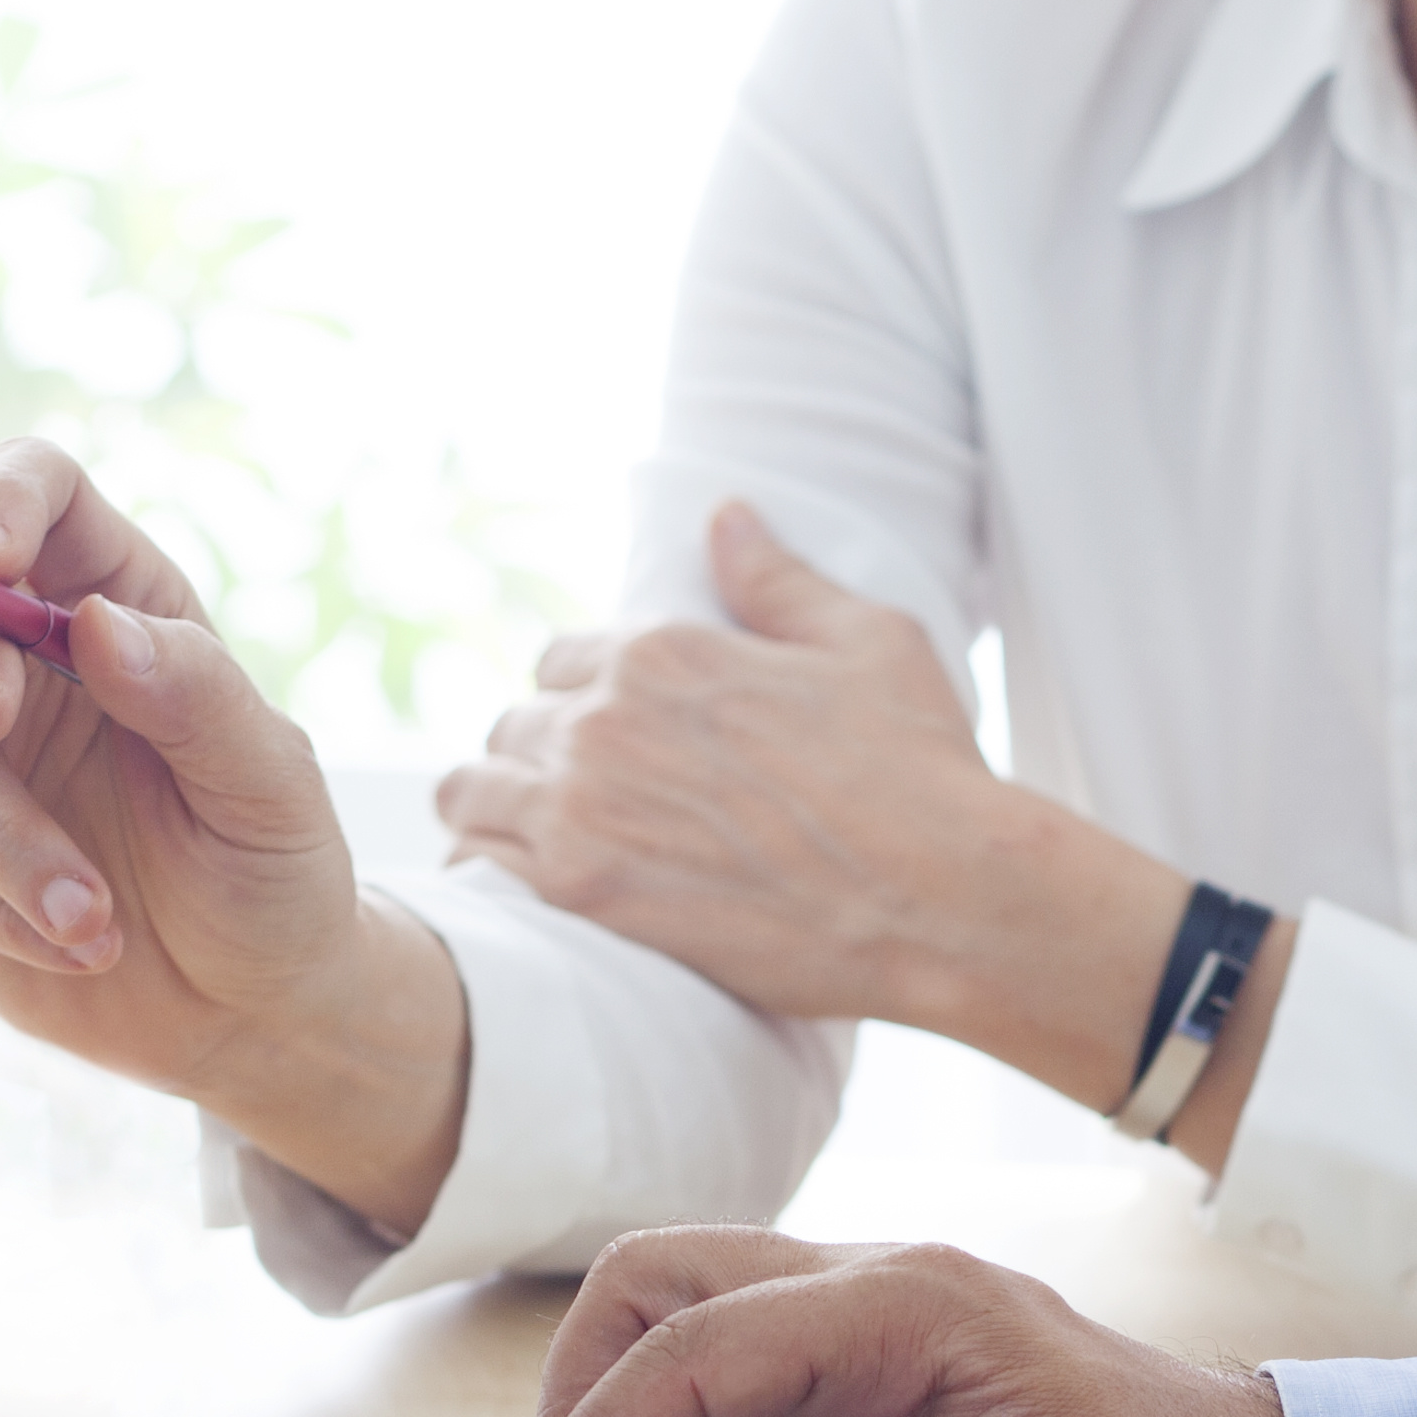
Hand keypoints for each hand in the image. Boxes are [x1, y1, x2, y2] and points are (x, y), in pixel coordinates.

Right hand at [0, 441, 468, 1227]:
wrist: (252, 1010)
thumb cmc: (274, 875)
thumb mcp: (270, 787)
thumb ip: (197, 695)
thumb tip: (94, 626)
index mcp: (117, 606)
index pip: (36, 493)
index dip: (0, 502)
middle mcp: (25, 663)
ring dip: (6, 843)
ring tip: (98, 921)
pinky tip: (72, 948)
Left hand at [437, 504, 1217, 1119]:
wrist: (942, 900)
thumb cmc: (920, 771)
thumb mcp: (867, 643)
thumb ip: (778, 582)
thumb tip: (725, 516)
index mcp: (663, 649)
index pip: (566, 659)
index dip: (589, 698)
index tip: (617, 740)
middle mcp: (607, 717)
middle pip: (519, 723)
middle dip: (547, 755)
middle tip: (588, 803)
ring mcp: (584, 804)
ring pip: (474, 788)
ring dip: (500, 806)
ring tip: (532, 840)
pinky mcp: (582, 891)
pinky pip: (481, 863)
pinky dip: (487, 870)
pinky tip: (512, 889)